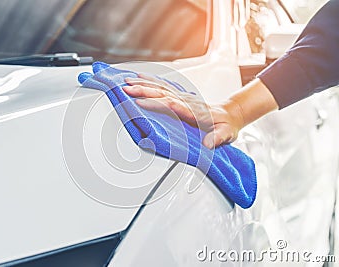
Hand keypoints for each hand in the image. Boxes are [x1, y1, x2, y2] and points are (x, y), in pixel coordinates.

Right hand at [123, 74, 245, 148]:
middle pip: (162, 93)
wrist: (230, 115)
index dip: (156, 103)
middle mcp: (186, 101)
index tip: (140, 102)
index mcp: (194, 111)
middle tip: (126, 88)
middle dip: (143, 90)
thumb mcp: (226, 134)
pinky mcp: (180, 97)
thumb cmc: (226, 126)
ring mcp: (182, 97)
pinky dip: (150, 81)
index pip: (172, 105)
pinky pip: (163, 87)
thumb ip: (217, 138)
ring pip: (160, 87)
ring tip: (127, 81)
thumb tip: (208, 143)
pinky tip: (140, 78)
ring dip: (143, 84)